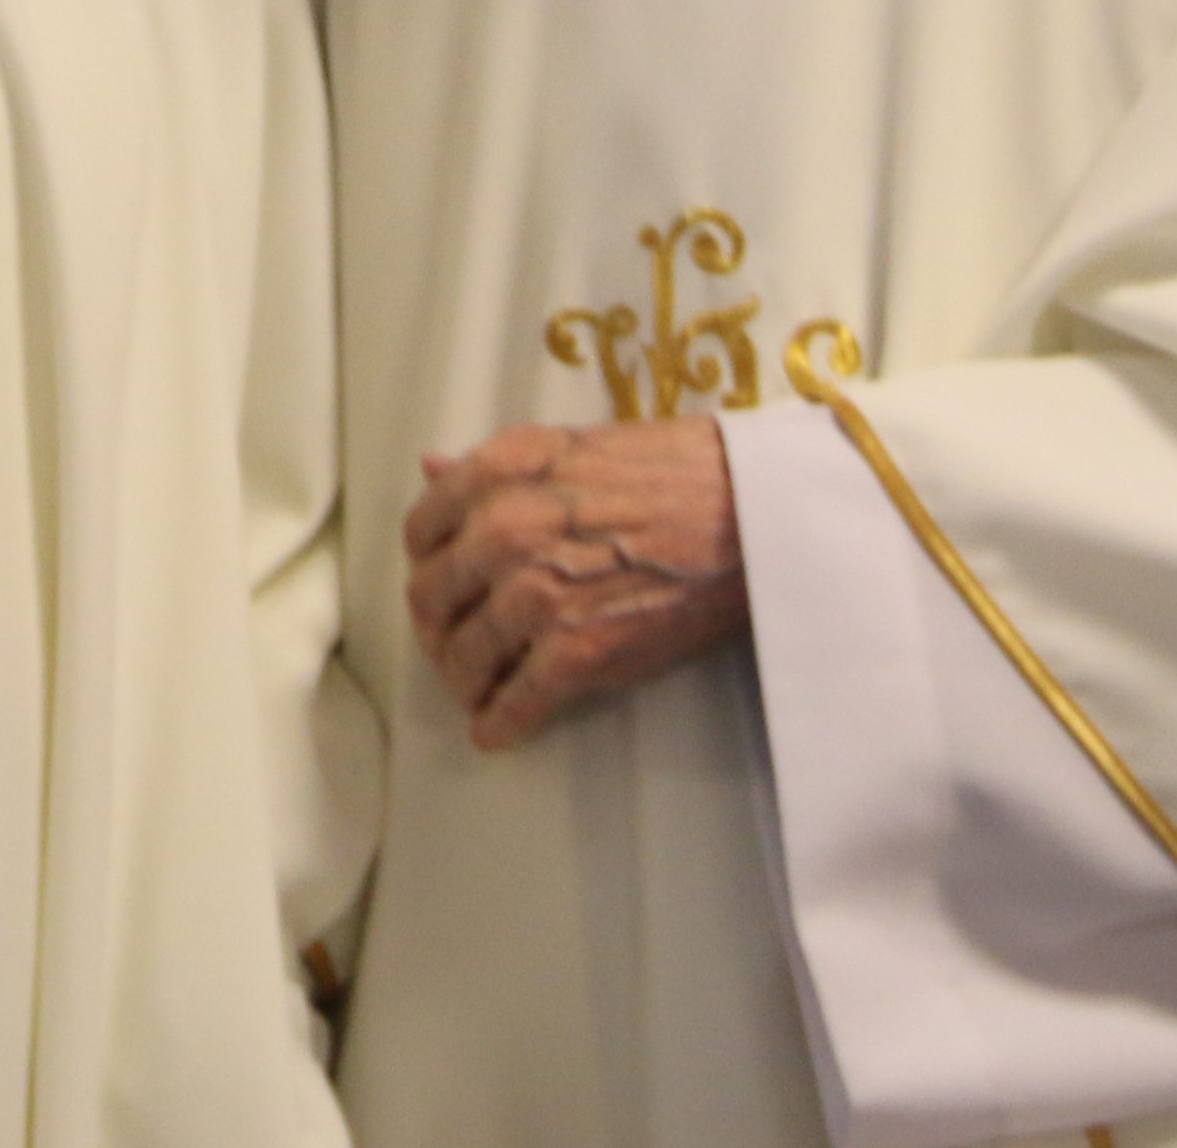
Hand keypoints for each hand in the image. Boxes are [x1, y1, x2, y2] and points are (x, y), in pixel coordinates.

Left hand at [403, 419, 745, 750]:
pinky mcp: (577, 652)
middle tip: (452, 642)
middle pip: (431, 598)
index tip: (442, 579)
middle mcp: (504, 531)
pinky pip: (515, 702)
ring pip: (464, 657)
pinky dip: (499, 724)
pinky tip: (495, 732)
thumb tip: (431, 466)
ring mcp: (537, 595)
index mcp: (499, 472)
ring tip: (475, 689)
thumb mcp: (571, 444)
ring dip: (464, 681)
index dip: (427, 561)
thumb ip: (494, 464)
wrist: (754, 512)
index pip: (421, 528)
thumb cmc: (676, 467)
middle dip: (437, 627)